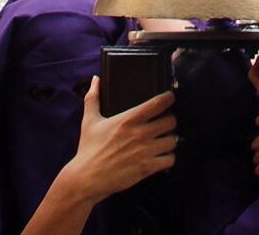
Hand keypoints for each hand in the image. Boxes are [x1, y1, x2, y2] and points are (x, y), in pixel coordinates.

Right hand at [58, 80, 175, 202]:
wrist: (86, 178)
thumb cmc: (88, 149)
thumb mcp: (89, 120)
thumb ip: (93, 98)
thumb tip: (95, 80)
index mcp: (128, 119)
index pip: (157, 103)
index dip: (168, 98)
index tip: (169, 98)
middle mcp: (139, 134)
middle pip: (170, 121)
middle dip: (170, 121)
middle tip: (165, 123)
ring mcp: (145, 151)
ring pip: (172, 141)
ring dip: (170, 140)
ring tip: (163, 141)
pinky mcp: (146, 168)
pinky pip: (169, 160)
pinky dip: (168, 158)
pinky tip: (161, 157)